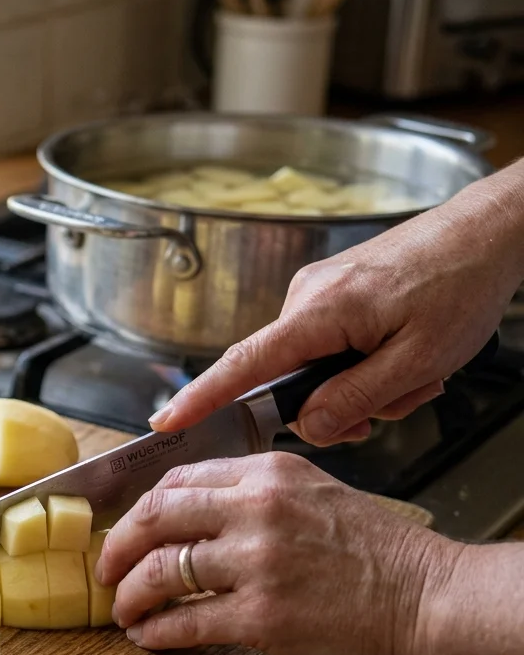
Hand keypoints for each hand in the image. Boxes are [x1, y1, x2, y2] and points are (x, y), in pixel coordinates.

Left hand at [94, 452, 463, 654]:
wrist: (432, 602)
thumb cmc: (381, 556)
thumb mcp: (318, 495)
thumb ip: (258, 495)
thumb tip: (196, 512)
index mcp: (269, 474)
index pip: (178, 479)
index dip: (140, 508)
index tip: (127, 529)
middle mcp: (257, 509)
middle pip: (155, 517)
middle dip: (118, 546)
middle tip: (106, 568)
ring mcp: (256, 562)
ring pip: (161, 571)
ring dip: (130, 595)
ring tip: (122, 610)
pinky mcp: (262, 616)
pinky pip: (185, 622)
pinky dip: (157, 632)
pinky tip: (148, 638)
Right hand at [149, 163, 523, 446]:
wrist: (489, 230)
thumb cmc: (461, 283)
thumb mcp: (418, 361)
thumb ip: (356, 399)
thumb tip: (308, 424)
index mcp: (319, 312)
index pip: (243, 365)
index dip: (201, 398)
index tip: (165, 421)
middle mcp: (305, 298)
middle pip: (286, 378)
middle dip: (334, 404)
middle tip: (392, 405)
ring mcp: (318, 292)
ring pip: (316, 366)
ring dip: (363, 384)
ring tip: (418, 372)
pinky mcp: (334, 292)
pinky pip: (331, 346)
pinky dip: (366, 362)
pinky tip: (406, 353)